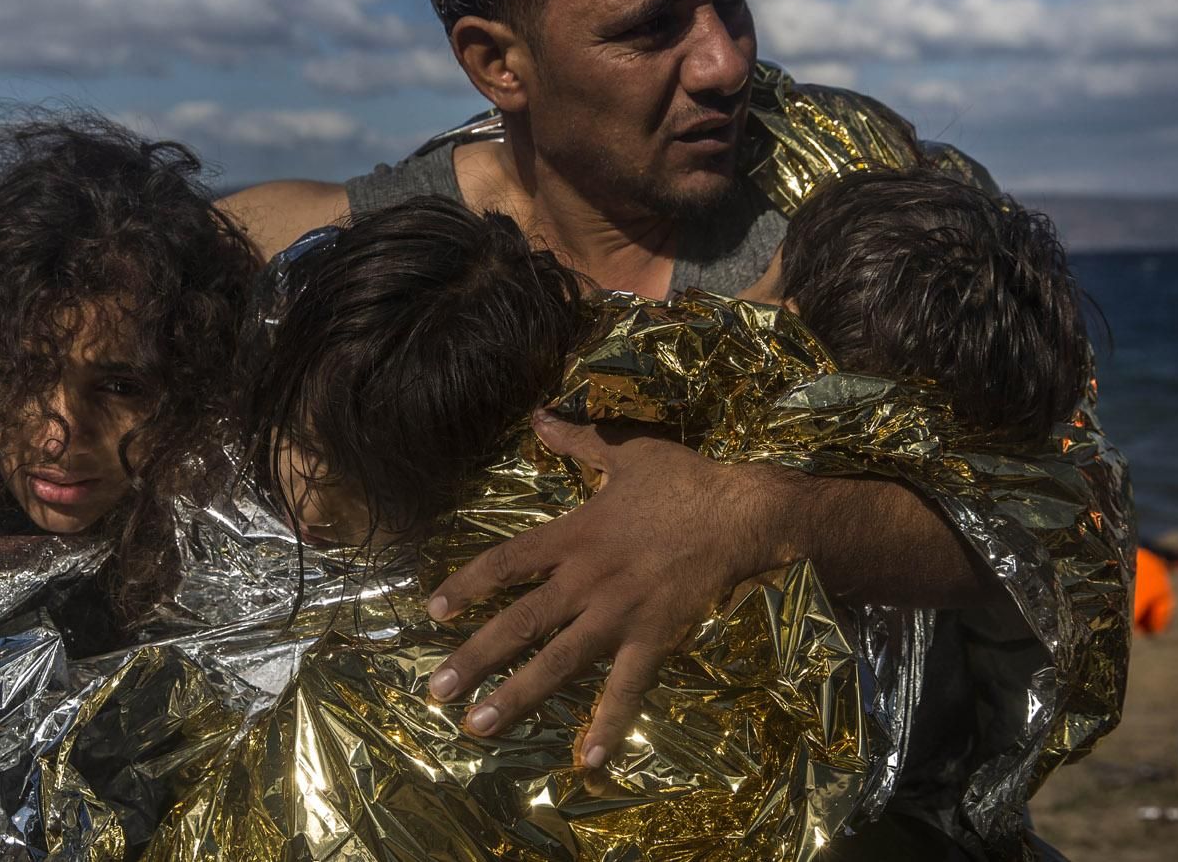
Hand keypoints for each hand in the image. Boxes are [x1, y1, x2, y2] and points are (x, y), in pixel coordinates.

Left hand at [424, 412, 790, 769]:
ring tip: (479, 728)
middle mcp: (585, 580)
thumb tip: (540, 416)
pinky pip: (626, 687)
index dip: (467, 585)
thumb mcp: (626, 452)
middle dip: (474, 658)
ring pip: (558, 662)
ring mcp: (618, 614)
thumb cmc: (685, 481)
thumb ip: (577, 441)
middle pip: (518, 622)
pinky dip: (607, 724)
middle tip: (436, 692)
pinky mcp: (654, 638)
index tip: (433, 610)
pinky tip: (587, 762)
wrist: (744, 513)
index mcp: (573, 535)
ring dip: (517, 696)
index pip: (506, 563)